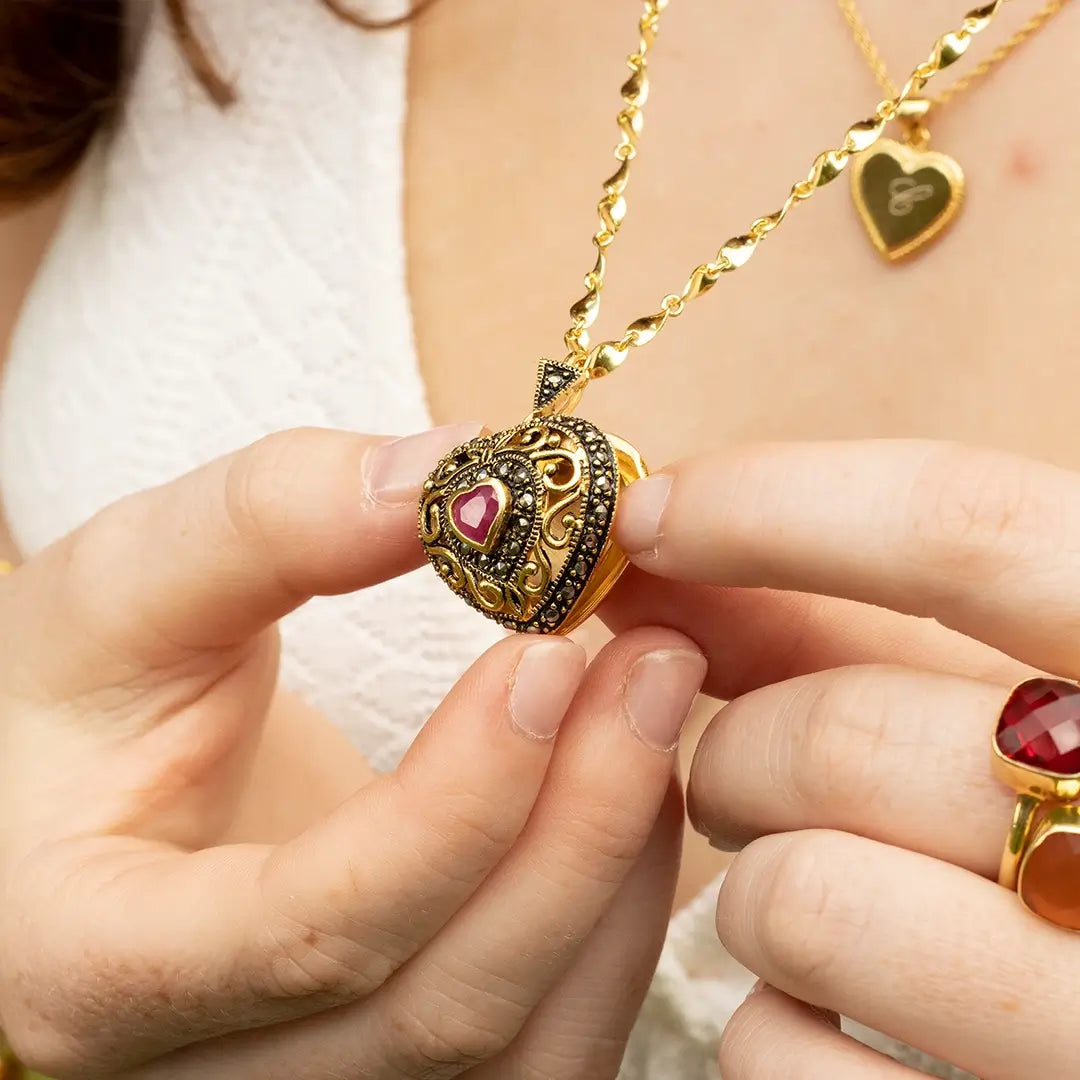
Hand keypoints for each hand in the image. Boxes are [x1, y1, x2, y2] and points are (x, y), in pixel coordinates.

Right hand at [0, 424, 705, 1079]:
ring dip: (621, 868)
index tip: (546, 655)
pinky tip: (632, 789)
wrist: (93, 801)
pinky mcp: (402, 1067)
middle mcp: (213, 1074)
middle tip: (656, 658)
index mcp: (94, 966)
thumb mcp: (128, 591)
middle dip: (579, 827)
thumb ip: (268, 522)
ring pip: (526, 1049)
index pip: (307, 934)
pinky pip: (553, 1044)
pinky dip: (619, 921)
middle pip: (445, 1006)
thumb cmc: (83, 701)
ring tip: (655, 701)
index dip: (454, 804)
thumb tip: (452, 480)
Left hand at [608, 439, 1079, 1078]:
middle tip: (744, 774)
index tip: (644, 515)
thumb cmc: (1068, 827)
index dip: (771, 504)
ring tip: (804, 890)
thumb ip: (838, 620)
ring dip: (755, 890)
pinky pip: (784, 1057)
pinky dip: (774, 1025)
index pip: (969, 529)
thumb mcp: (1003, 703)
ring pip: (799, 900)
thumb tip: (654, 543)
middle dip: (742, 749)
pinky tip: (843, 1013)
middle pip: (841, 734)